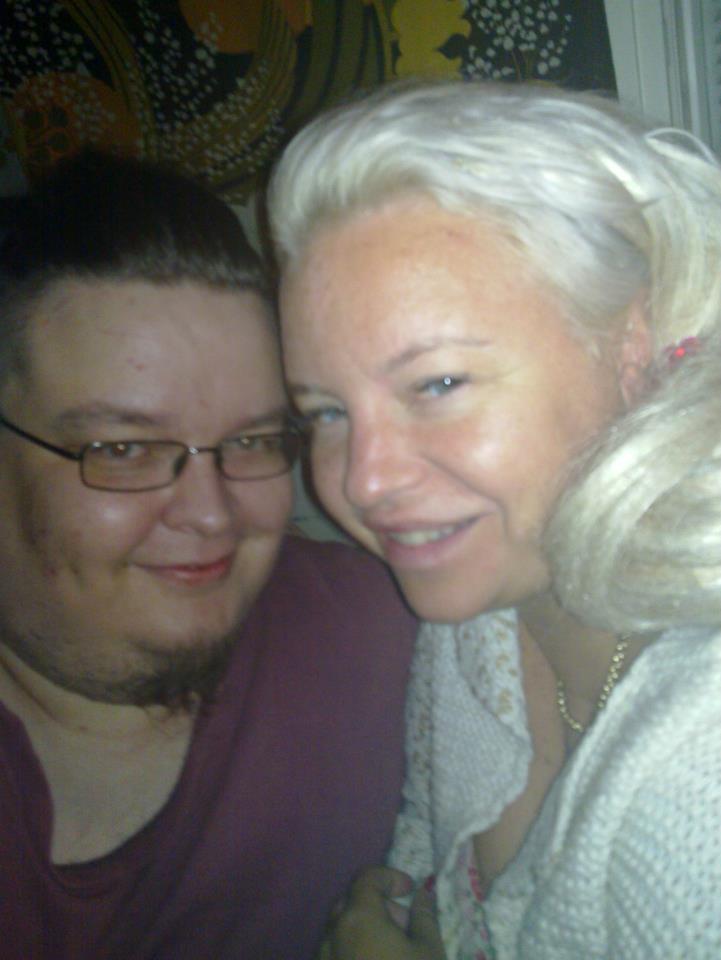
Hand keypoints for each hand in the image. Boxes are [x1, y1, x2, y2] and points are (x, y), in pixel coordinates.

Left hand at [315, 866, 445, 959]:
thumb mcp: (428, 950)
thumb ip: (424, 916)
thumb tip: (424, 893)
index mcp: (358, 917)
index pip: (367, 878)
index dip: (391, 877)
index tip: (411, 890)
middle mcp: (333, 932)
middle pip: (352, 902)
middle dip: (379, 904)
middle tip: (405, 924)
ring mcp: (324, 956)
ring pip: (342, 928)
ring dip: (366, 927)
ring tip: (394, 947)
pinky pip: (335, 951)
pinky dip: (354, 947)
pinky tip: (375, 959)